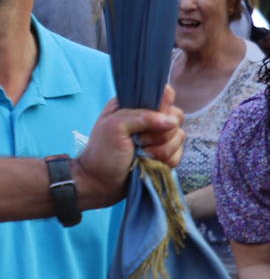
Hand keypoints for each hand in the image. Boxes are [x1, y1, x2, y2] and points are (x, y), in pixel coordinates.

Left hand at [75, 85, 184, 208]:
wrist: (100, 184)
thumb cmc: (103, 153)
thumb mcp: (114, 128)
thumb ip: (141, 117)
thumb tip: (171, 121)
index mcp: (133, 105)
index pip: (163, 95)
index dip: (162, 108)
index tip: (149, 122)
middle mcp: (148, 118)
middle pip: (176, 117)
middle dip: (160, 134)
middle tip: (139, 142)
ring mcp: (157, 137)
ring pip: (179, 137)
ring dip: (161, 150)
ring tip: (141, 155)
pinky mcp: (163, 155)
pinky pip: (179, 154)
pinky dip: (166, 161)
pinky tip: (149, 163)